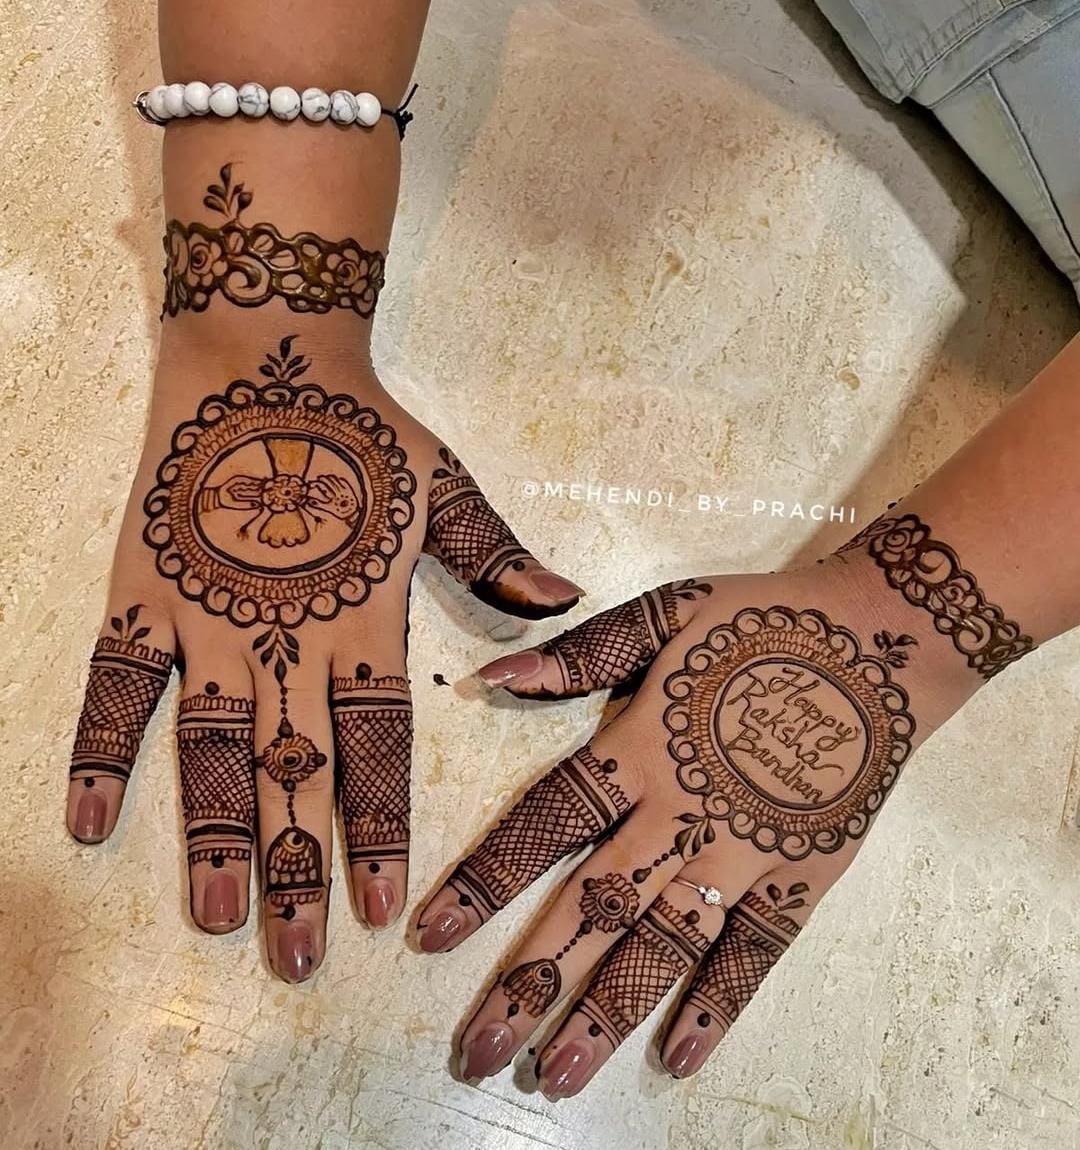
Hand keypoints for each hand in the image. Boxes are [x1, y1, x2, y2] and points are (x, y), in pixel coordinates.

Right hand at [66, 333, 584, 982]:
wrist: (265, 355)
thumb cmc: (360, 428)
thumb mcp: (444, 487)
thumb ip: (495, 554)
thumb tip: (565, 599)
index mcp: (364, 619)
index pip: (374, 746)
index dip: (374, 829)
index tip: (375, 909)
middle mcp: (287, 636)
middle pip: (295, 770)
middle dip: (300, 865)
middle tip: (298, 957)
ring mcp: (209, 619)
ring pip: (210, 748)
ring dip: (214, 836)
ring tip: (219, 918)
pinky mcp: (144, 593)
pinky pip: (115, 684)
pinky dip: (101, 750)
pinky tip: (91, 823)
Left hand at [417, 548, 1000, 1096]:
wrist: (886, 636)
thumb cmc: (764, 621)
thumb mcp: (666, 612)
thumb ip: (581, 653)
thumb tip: (491, 680)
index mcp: (641, 749)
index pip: (543, 823)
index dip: (483, 882)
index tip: (428, 938)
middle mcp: (683, 814)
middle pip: (593, 906)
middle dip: (531, 981)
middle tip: (479, 1050)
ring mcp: (748, 851)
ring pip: (666, 944)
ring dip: (609, 1013)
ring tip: (557, 1076)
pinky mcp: (807, 872)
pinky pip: (760, 950)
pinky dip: (722, 1004)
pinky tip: (680, 1057)